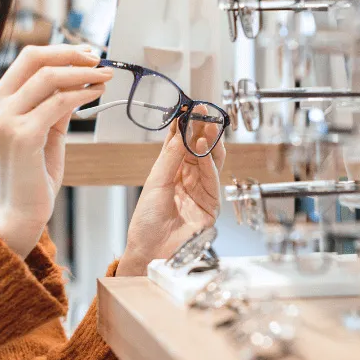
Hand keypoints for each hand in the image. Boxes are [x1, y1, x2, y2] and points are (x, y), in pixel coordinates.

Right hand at [0, 44, 112, 257]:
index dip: (61, 50)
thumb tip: (79, 76)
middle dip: (71, 54)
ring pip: (48, 77)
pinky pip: (57, 103)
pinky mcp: (22, 135)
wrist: (21, 213)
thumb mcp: (45, 130)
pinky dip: (81, 94)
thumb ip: (54, 103)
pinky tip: (96, 94)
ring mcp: (5, 120)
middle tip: (99, 58)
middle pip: (34, 59)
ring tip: (105, 76)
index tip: (88, 53)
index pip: (27, 58)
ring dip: (82, 73)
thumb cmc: (34, 174)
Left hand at [118, 118, 226, 276]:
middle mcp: (188, 181)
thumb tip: (180, 132)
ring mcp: (201, 192)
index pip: (182, 145)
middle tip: (204, 112)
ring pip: (210, 162)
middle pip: (199, 151)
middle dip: (202, 131)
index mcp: (172, 174)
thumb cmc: (146, 223)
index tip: (190, 108)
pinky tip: (204, 149)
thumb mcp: (155, 183)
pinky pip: (213, 180)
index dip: (186, 127)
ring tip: (206, 126)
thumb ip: (170, 158)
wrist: (149, 251)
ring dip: (209, 143)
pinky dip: (209, 164)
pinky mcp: (211, 206)